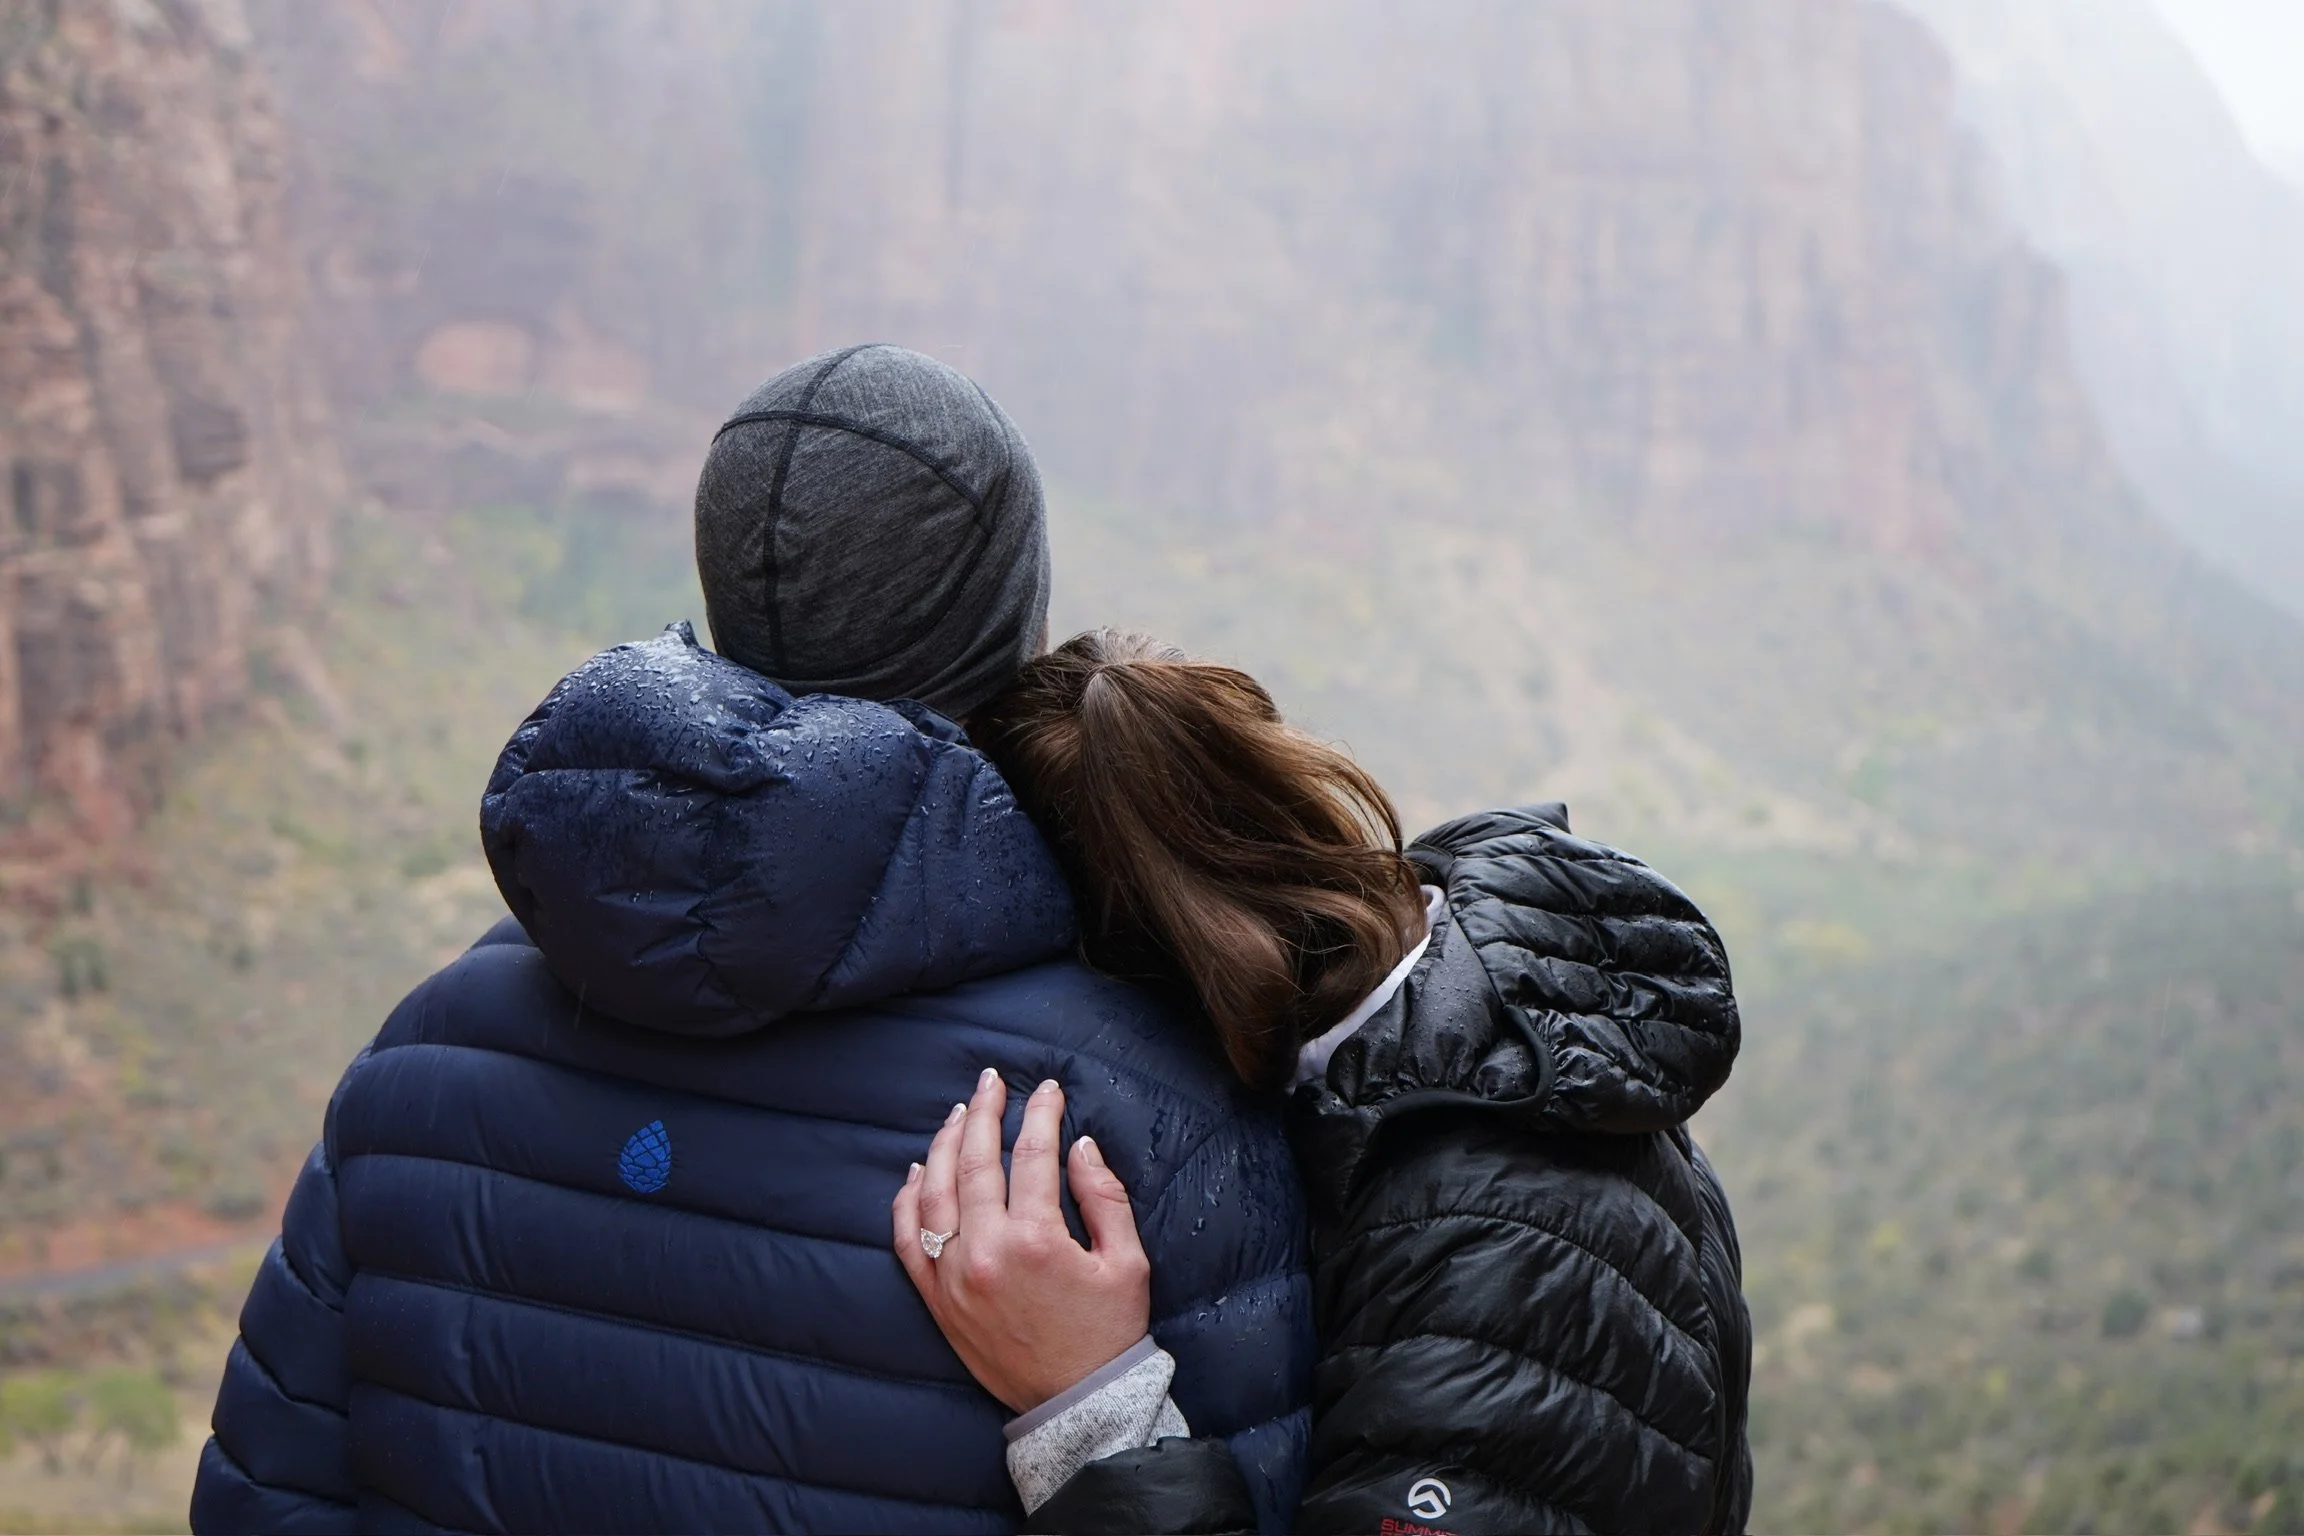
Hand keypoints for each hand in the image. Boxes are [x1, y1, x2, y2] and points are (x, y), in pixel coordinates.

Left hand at [892, 1069, 1152, 1413]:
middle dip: (983, 1112)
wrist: (1076, 1403)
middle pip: (973, 1161)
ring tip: (957, 1113)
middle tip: (991, 1081)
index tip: (1046, 1088)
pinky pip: (907, 1239)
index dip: (1039, 1112)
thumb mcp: (1128, 1262)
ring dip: (942, 1144)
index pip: (1031, 1153)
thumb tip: (1078, 1145)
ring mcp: (953, 1277)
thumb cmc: (1108, 1331)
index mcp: (1037, 1239)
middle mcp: (986, 1252)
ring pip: (933, 1192)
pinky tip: (915, 1170)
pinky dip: (906, 1200)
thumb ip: (1104, 1196)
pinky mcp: (936, 1301)